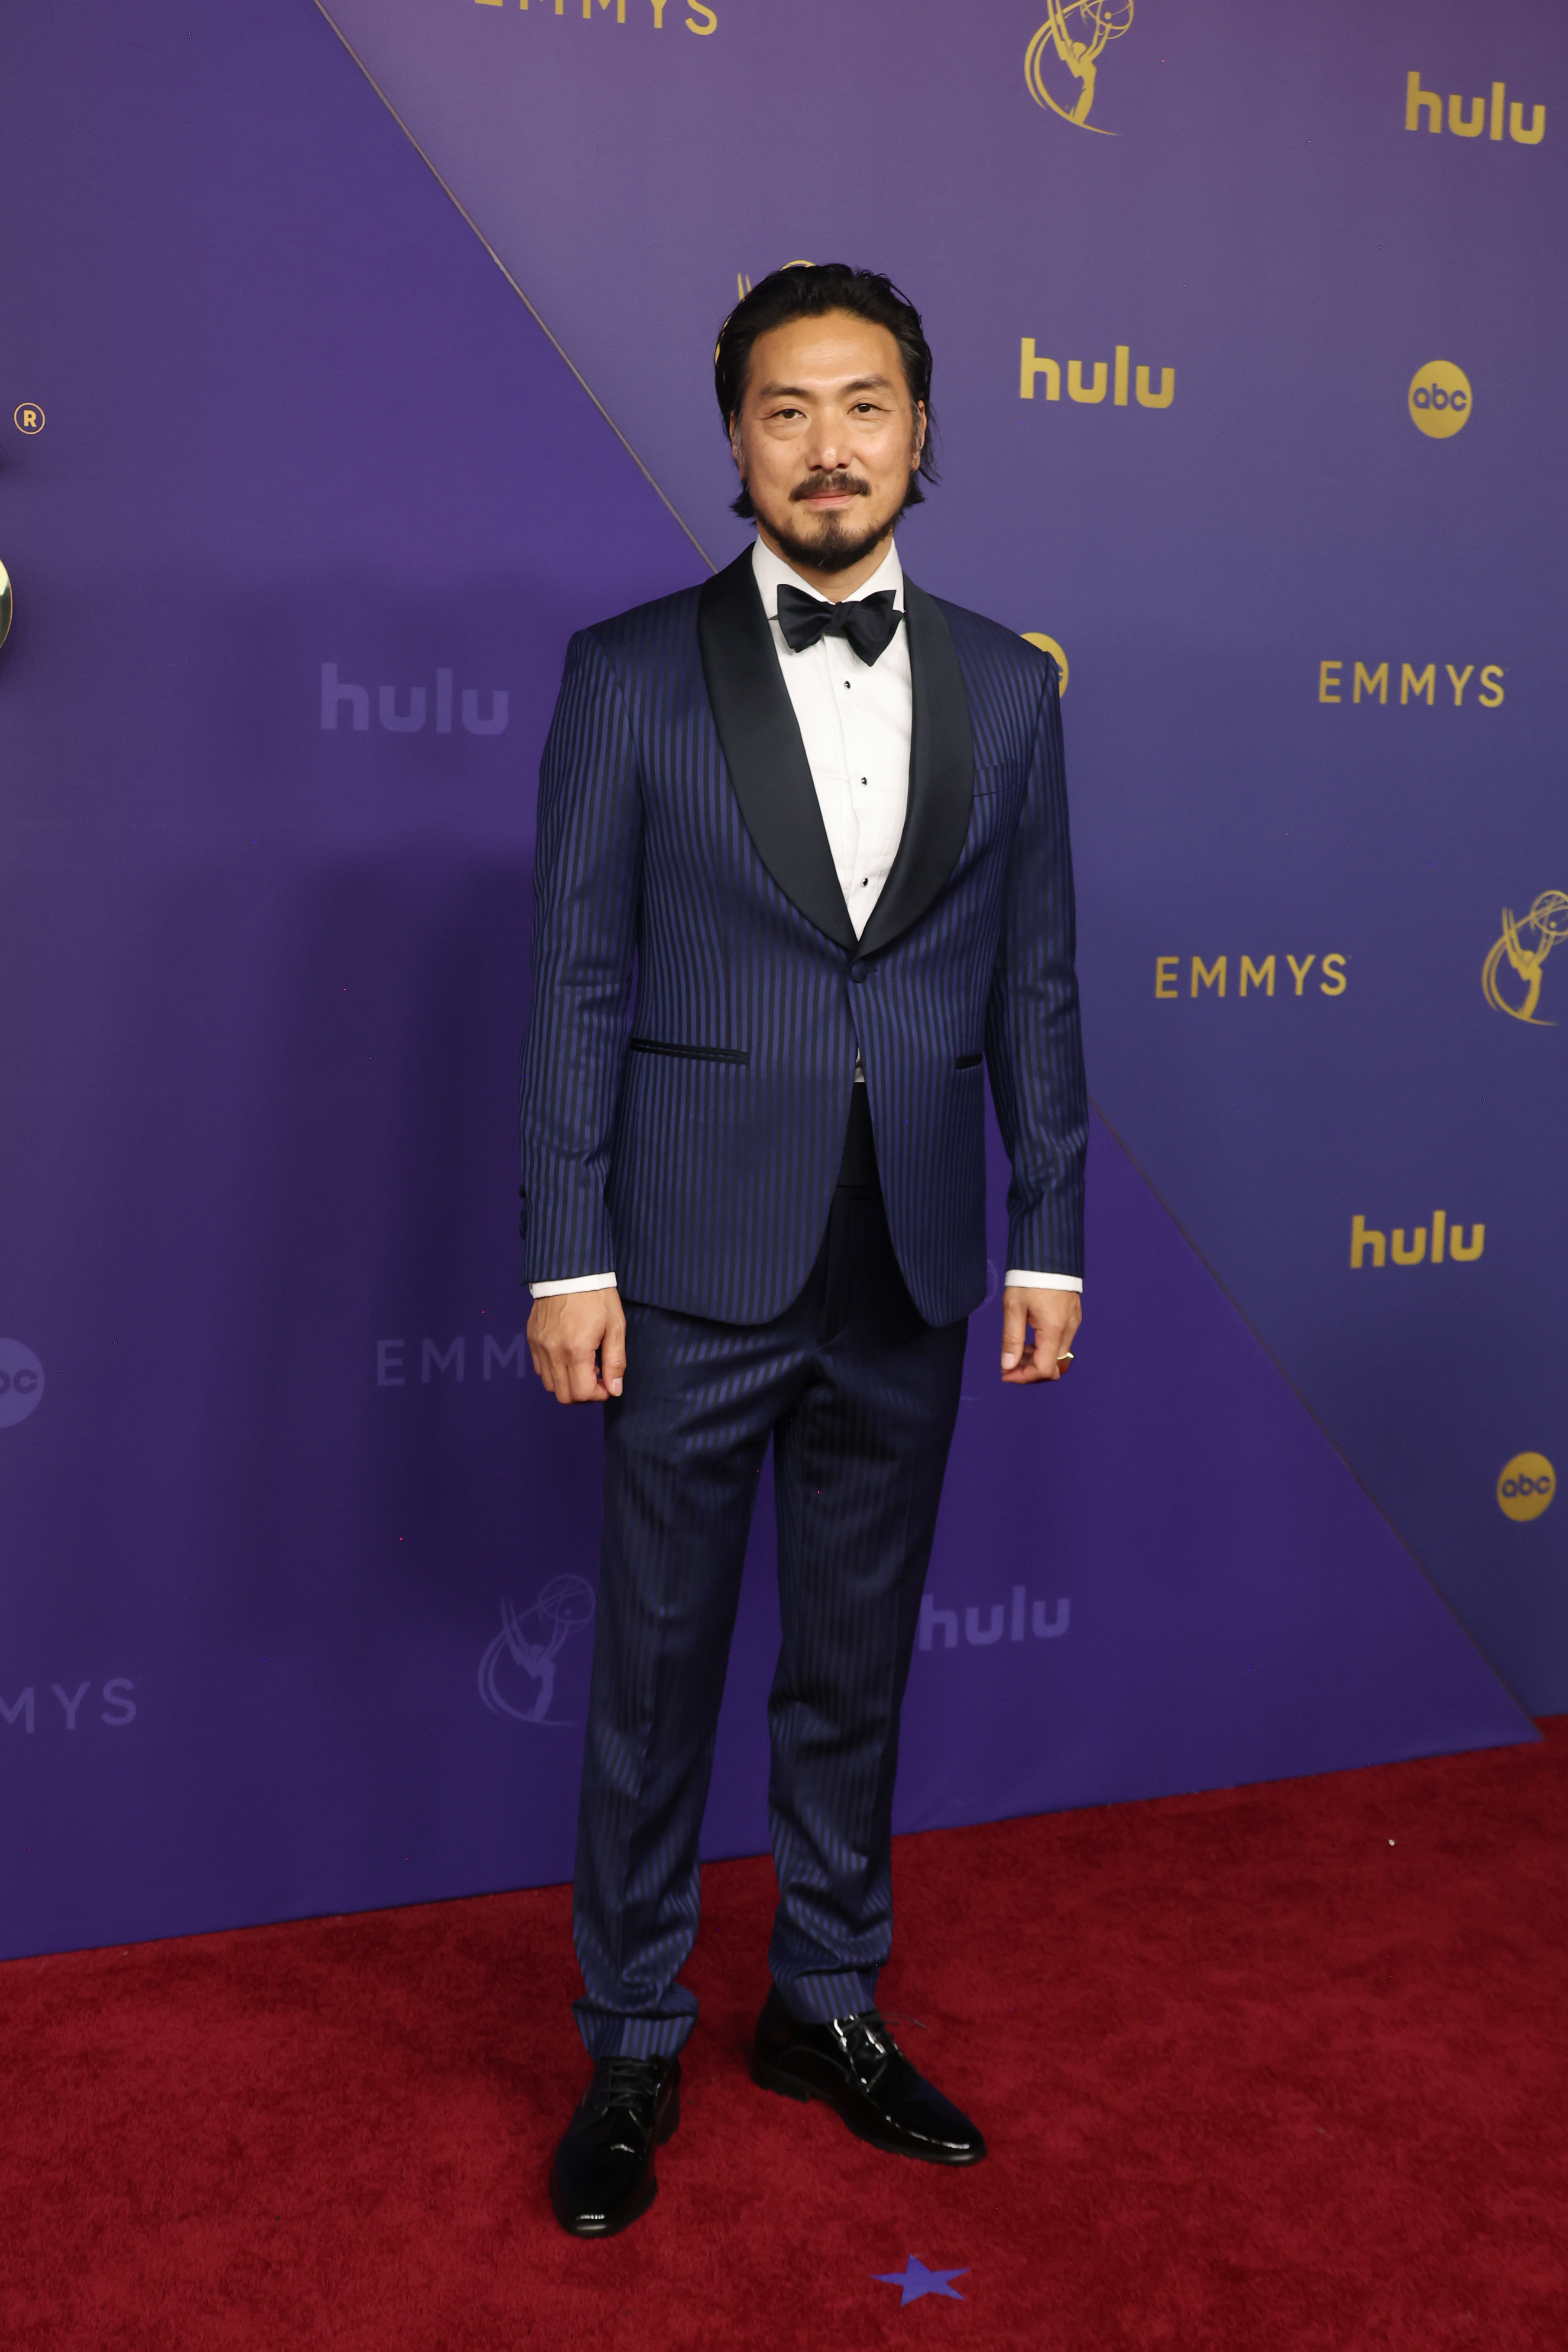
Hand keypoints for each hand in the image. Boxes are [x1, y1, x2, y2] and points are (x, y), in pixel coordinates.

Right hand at [526, 1290, 626, 1404]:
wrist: (571, 1270)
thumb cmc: (596, 1296)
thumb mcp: (615, 1327)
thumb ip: (615, 1362)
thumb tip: (614, 1389)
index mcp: (575, 1350)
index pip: (581, 1393)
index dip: (598, 1395)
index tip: (608, 1384)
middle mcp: (552, 1352)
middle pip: (564, 1395)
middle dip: (584, 1394)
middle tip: (597, 1377)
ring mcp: (539, 1345)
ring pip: (549, 1385)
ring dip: (568, 1383)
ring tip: (584, 1365)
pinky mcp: (532, 1338)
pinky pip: (540, 1368)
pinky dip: (555, 1371)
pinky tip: (569, 1356)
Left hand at [999, 1286, 1080, 1385]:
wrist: (1047, 1252)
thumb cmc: (1028, 1277)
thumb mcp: (1013, 1308)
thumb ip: (1011, 1339)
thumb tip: (1008, 1365)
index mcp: (1054, 1329)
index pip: (1044, 1369)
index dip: (1024, 1377)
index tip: (1005, 1374)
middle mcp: (1069, 1329)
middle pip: (1053, 1366)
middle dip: (1030, 1371)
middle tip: (1008, 1365)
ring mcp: (1074, 1323)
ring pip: (1057, 1356)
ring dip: (1037, 1359)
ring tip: (1016, 1351)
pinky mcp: (1073, 1316)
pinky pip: (1061, 1342)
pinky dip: (1045, 1347)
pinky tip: (1029, 1339)